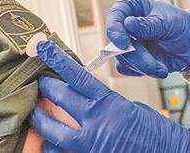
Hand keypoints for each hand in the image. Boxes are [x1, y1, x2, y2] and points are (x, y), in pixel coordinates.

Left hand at [31, 41, 189, 152]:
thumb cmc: (156, 132)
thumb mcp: (132, 108)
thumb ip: (106, 103)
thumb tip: (87, 99)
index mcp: (109, 103)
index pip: (76, 75)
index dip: (56, 59)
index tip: (42, 46)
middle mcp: (97, 122)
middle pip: (60, 98)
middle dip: (45, 87)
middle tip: (37, 81)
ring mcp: (91, 146)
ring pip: (52, 129)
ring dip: (41, 119)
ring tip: (33, 112)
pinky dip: (51, 148)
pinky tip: (47, 144)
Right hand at [106, 0, 189, 78]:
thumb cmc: (182, 26)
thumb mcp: (168, 23)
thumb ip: (147, 25)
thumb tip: (127, 24)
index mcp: (132, 5)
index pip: (115, 16)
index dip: (115, 31)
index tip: (123, 44)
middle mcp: (125, 23)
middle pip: (116, 42)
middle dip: (136, 57)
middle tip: (154, 65)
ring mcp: (127, 42)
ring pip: (122, 58)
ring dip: (142, 66)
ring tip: (161, 67)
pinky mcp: (131, 58)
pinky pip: (127, 69)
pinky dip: (143, 71)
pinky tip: (158, 68)